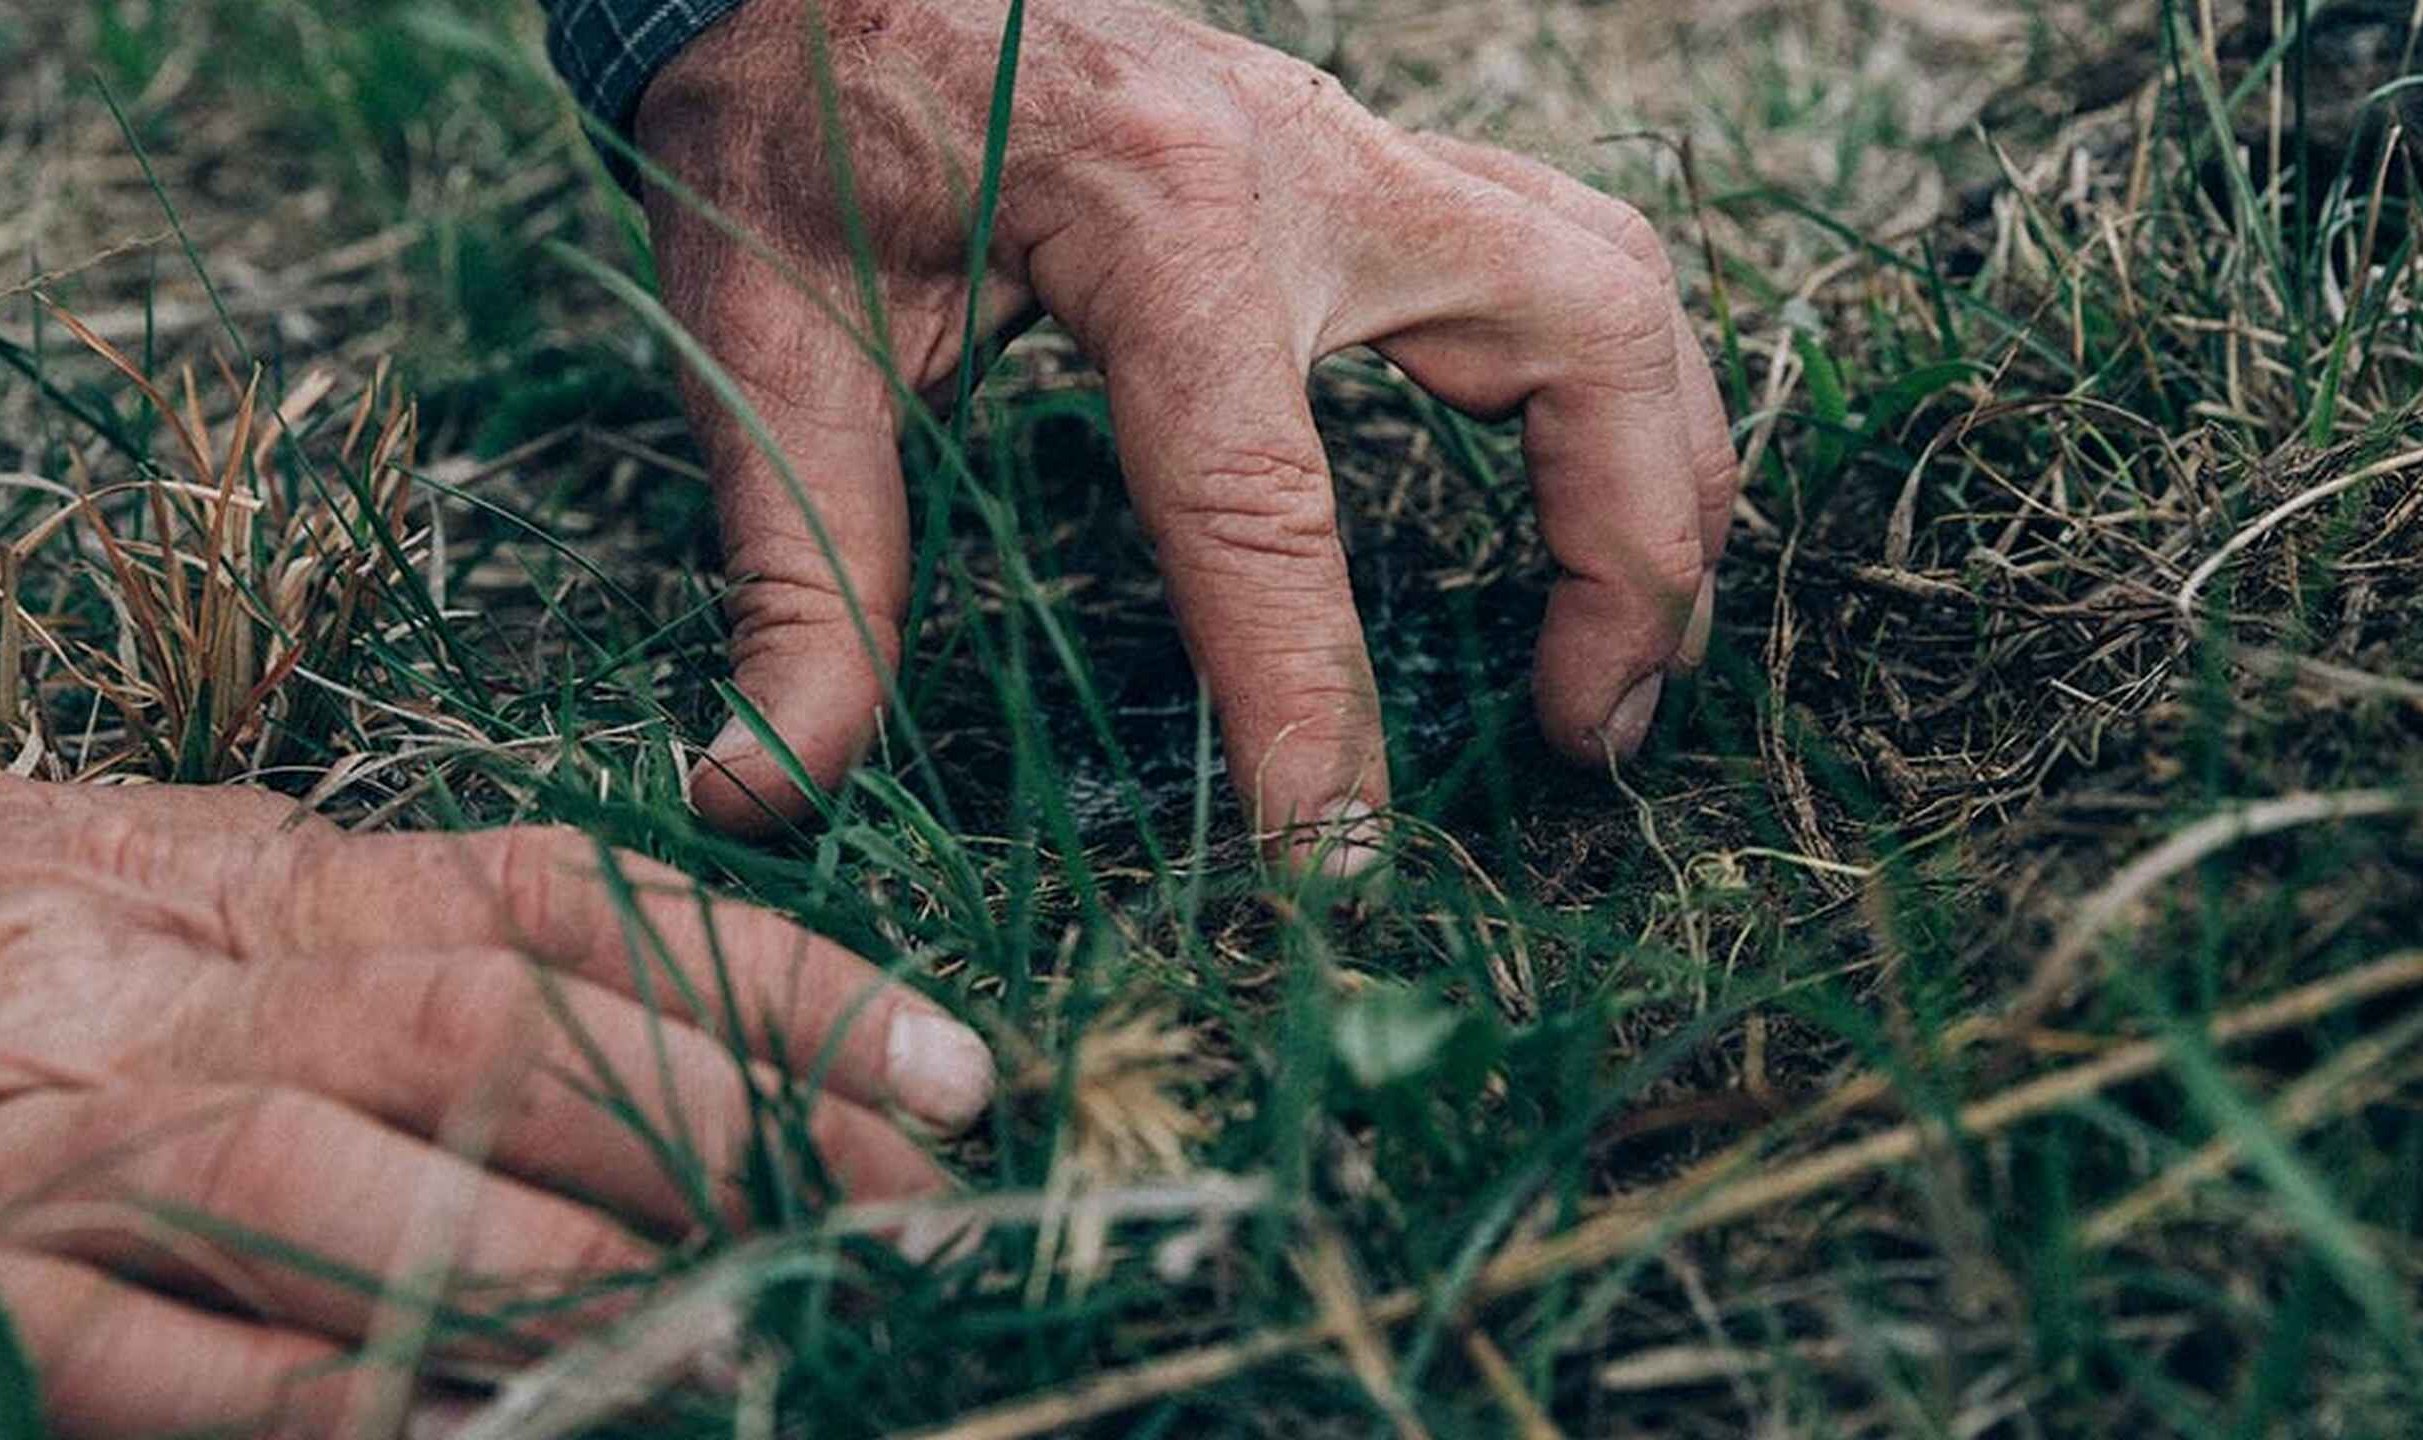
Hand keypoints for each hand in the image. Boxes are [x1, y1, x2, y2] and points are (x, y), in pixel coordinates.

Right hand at [0, 772, 991, 1438]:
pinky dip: (317, 1389)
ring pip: (337, 1176)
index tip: (949, 1067)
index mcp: (255, 889)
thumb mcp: (191, 897)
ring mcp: (57, 1150)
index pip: (561, 901)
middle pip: (488, 1028)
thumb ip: (393, 934)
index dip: (769, 981)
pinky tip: (468, 1420)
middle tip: (896, 1210)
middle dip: (717, 1124)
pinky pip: (153, 1356)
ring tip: (749, 1312)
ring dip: (561, 1253)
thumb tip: (671, 985)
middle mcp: (169, 993)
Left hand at [637, 0, 1739, 868]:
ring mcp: (1351, 141)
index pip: (1271, 509)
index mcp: (1156, 216)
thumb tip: (761, 787)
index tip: (1330, 865)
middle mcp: (1304, 158)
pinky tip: (1579, 495)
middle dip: (1624, 559)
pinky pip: (1563, 258)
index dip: (1310, 705)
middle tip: (1583, 737)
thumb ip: (799, 575)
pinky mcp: (1355, 155)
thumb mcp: (764, 339)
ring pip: (1616, 279)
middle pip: (1584, 340)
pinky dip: (1612, 391)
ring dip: (1661, 466)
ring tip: (1628, 645)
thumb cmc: (786, 114)